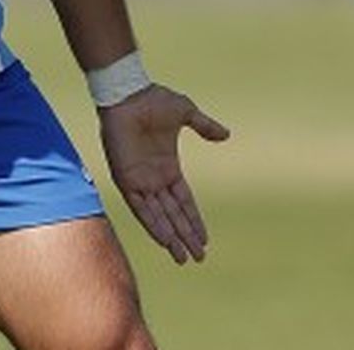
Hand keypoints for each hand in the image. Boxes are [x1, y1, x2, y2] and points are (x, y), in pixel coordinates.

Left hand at [98, 84, 230, 263]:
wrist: (128, 94)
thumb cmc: (154, 100)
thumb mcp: (186, 113)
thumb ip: (204, 126)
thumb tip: (226, 135)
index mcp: (168, 167)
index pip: (184, 202)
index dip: (194, 220)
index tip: (205, 239)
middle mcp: (154, 179)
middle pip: (174, 215)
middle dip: (186, 237)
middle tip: (198, 258)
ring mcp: (140, 181)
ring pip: (158, 217)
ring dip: (171, 237)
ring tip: (182, 257)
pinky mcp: (126, 179)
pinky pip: (140, 208)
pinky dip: (152, 224)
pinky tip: (164, 239)